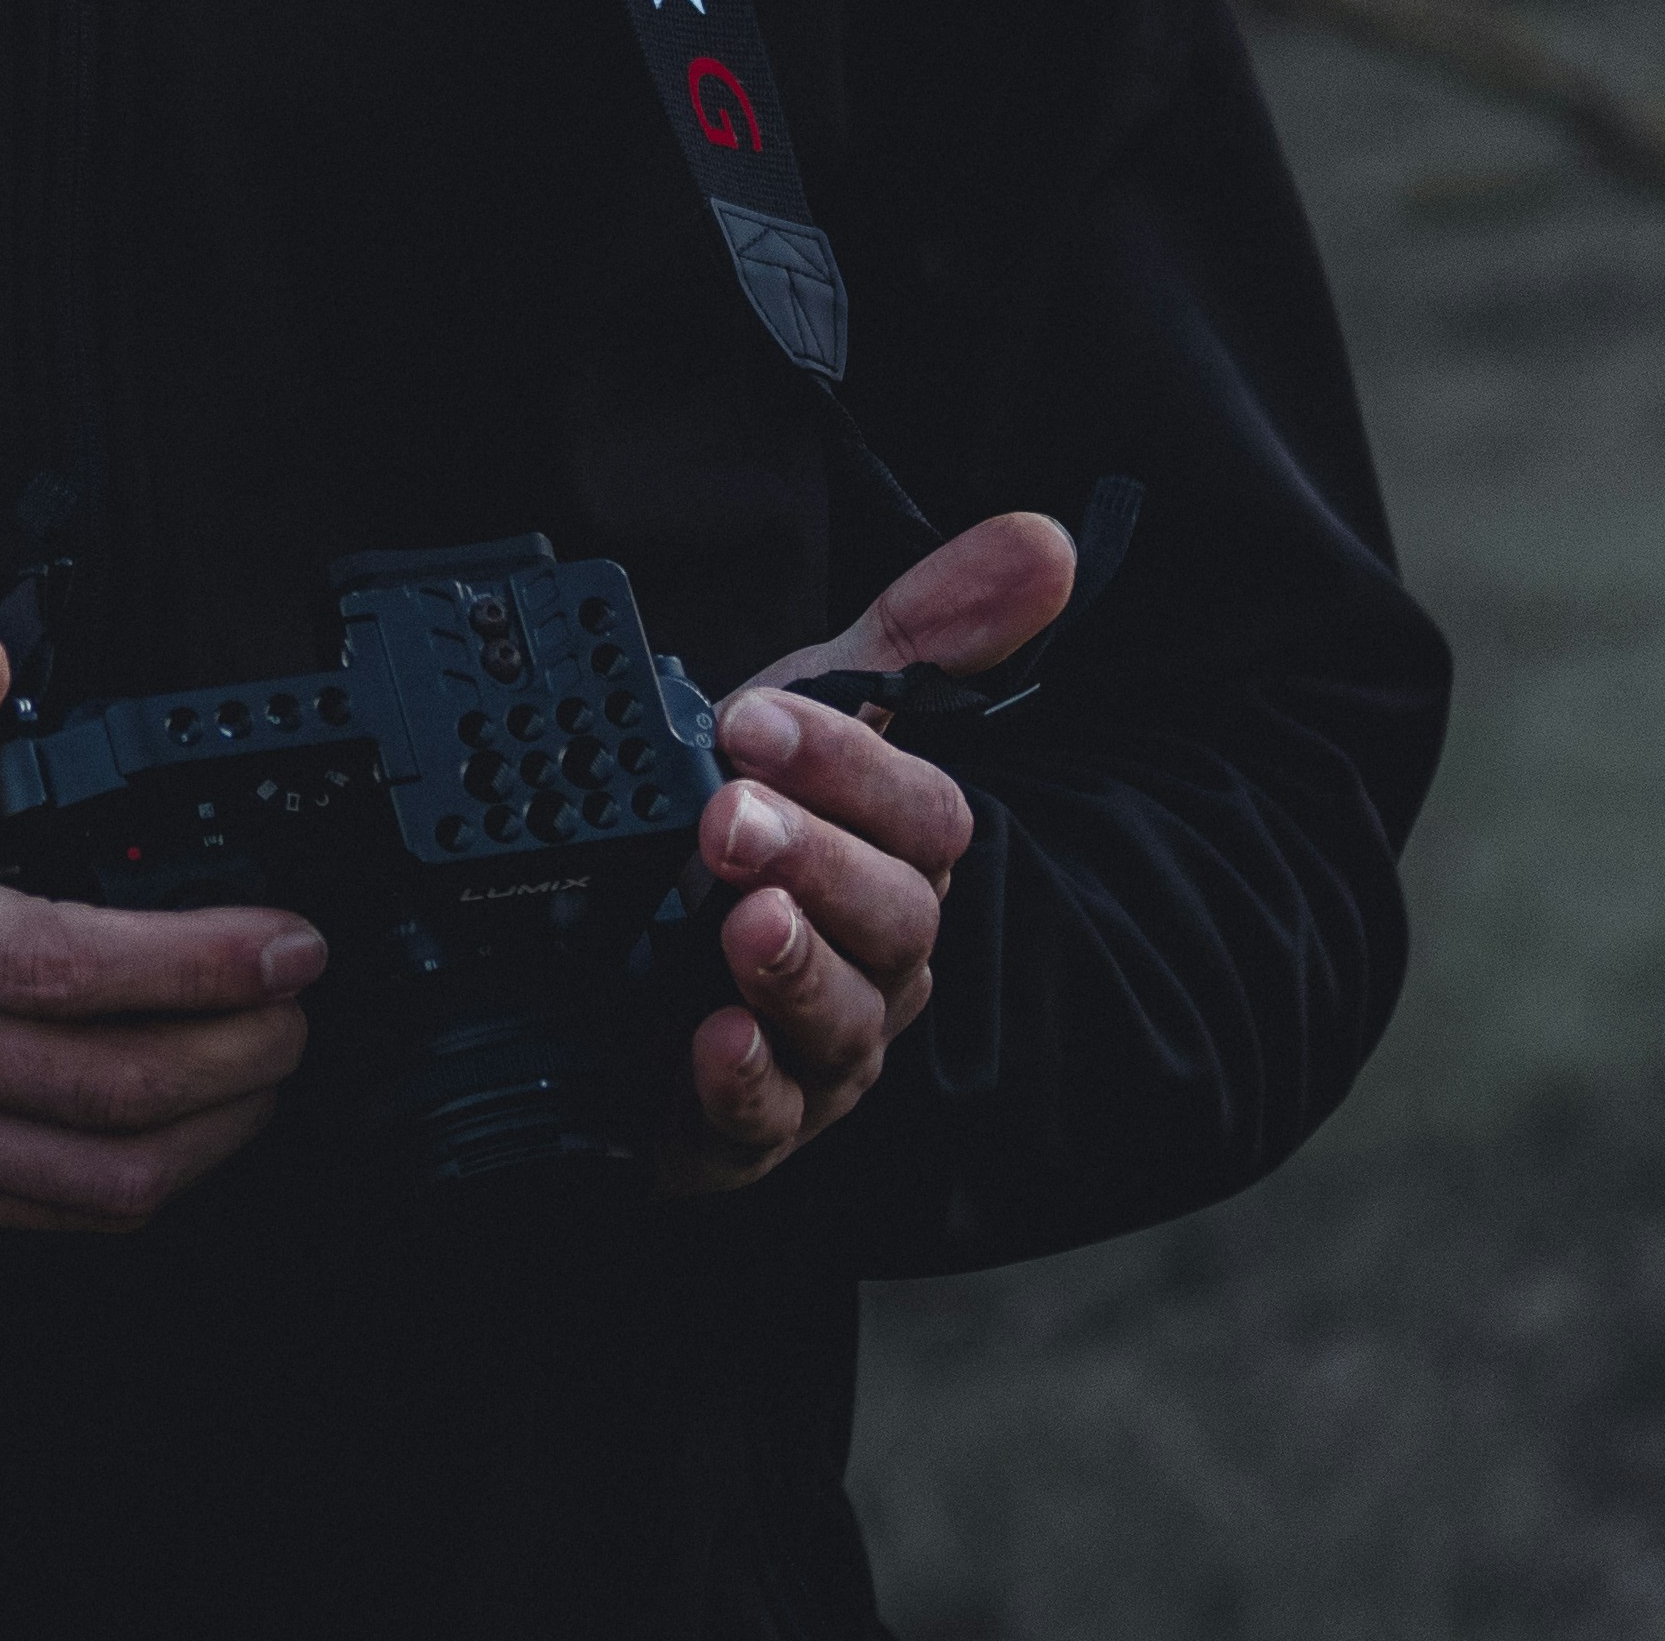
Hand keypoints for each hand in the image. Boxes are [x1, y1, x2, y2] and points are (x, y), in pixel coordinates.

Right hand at [0, 628, 322, 1231]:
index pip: (46, 962)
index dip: (187, 964)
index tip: (283, 943)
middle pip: (88, 1084)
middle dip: (232, 1051)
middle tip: (299, 1001)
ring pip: (88, 1173)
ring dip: (213, 1125)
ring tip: (271, 1059)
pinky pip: (55, 1210)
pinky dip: (153, 1171)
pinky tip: (203, 1112)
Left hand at [657, 510, 1082, 1195]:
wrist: (619, 969)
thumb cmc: (738, 831)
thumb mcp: (809, 713)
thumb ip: (922, 634)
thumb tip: (1045, 537)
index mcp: (901, 862)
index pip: (921, 815)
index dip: (847, 766)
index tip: (755, 716)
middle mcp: (880, 961)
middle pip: (890, 919)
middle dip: (816, 863)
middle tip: (730, 820)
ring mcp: (822, 1051)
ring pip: (840, 1020)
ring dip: (791, 971)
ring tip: (736, 926)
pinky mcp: (748, 1126)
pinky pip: (766, 1118)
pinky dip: (744, 1083)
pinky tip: (710, 1043)